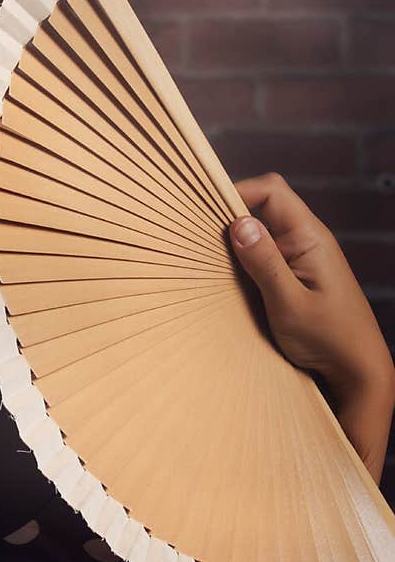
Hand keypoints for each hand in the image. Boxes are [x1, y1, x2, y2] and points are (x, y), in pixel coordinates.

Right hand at [228, 172, 394, 404]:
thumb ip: (264, 263)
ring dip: (237, 242)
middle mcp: (307, 241)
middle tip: (204, 240)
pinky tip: (232, 280)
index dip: (239, 192)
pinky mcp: (296, 275)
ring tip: (213, 261)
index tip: (209, 213)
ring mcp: (302, 258)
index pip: (272, 191)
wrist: (357, 369)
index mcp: (310, 238)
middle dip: (233, 217)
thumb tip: (239, 223)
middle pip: (264, 207)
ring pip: (263, 232)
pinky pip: (266, 255)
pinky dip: (246, 261)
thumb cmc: (330, 339)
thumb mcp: (290, 304)